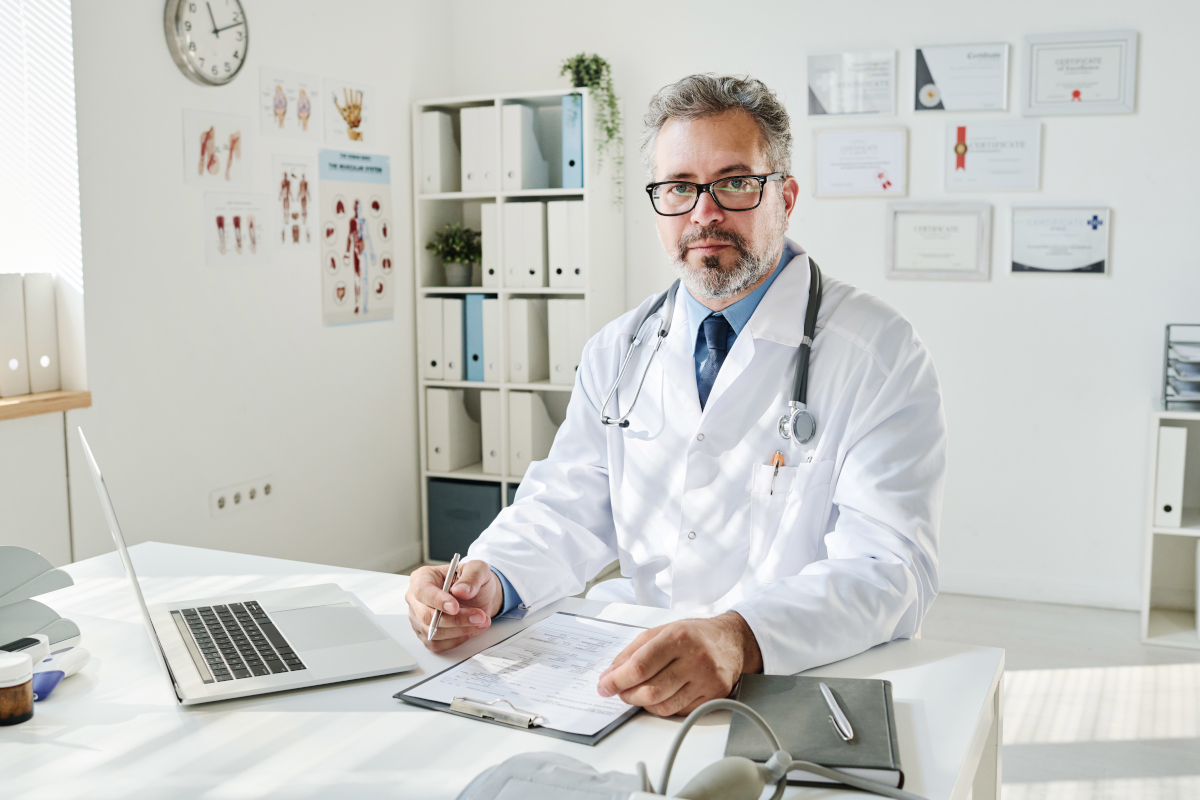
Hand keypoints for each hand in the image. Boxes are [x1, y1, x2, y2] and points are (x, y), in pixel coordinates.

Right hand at [405, 560, 503, 652]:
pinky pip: (437, 644)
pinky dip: (456, 640)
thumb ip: (472, 576)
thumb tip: (461, 591)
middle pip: (427, 616)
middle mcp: (416, 599)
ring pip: (434, 632)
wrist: (478, 597)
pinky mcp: (426, 634)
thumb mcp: (478, 569)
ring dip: (460, 630)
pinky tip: (470, 630)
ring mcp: (419, 618)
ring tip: (480, 621)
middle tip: (478, 616)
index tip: (455, 607)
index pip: (422, 591)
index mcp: (422, 578)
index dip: (437, 601)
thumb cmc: (472, 581)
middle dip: (456, 619)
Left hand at [596, 612, 762, 716]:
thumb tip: (610, 675)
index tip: (604, 686)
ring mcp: (707, 680)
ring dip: (642, 703)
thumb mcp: (661, 630)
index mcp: (678, 637)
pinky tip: (661, 694)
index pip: (640, 666)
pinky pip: (678, 712)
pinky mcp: (714, 696)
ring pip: (663, 706)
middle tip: (619, 691)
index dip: (617, 680)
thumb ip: (632, 652)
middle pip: (650, 691)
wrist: (732, 640)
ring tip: (638, 692)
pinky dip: (663, 706)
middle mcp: (695, 659)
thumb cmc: (694, 634)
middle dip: (627, 695)